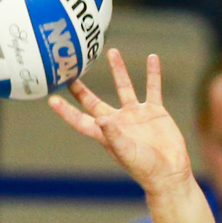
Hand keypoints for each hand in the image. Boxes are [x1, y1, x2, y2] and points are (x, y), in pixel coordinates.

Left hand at [48, 51, 191, 196]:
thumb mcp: (127, 153)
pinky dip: (153, 73)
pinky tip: (153, 57)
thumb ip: (113, 136)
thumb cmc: (145, 168)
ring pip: (124, 87)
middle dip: (82, 88)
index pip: (80, 120)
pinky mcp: (154, 111)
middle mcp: (118, 121)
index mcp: (106, 134)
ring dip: (119, 69)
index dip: (66, 111)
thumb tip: (100, 119)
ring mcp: (136, 115)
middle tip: (71, 71)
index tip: (52, 99)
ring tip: (112, 51)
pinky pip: (152, 88)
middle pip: (94, 101)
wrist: (170, 172)